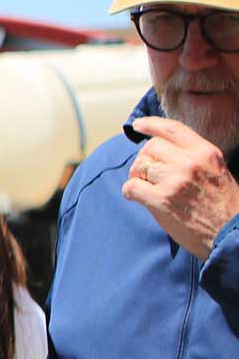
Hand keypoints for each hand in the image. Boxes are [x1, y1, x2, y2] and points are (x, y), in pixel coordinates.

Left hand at [124, 116, 238, 259]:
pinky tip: (138, 197)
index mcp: (206, 152)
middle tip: (146, 173)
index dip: (151, 125)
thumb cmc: (224, 205)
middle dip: (144, 158)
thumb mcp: (216, 170)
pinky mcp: (162, 200)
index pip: (172, 129)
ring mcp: (175, 180)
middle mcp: (190, 162)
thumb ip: (194, 158)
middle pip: (151, 147)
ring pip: (139, 166)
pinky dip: (130, 192)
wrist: (230, 233)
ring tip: (146, 187)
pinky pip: (131, 187)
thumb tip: (163, 152)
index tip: (138, 125)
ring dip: (137, 176)